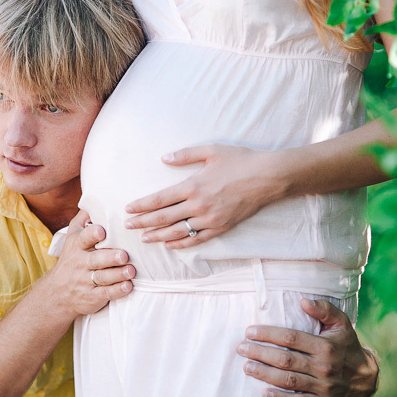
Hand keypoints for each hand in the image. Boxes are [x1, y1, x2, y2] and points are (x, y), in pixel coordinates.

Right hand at [49, 210, 134, 317]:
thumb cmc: (71, 260)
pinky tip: (128, 286)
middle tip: (124, 255)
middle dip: (110, 257)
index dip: (92, 235)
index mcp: (77, 246)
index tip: (102, 231)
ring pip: (103, 277)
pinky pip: (105, 294)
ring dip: (118, 274)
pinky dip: (117, 291)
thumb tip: (95, 195)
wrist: (57, 294)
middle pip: (96, 259)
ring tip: (131, 271)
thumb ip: (83, 219)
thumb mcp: (72, 238)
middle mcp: (80, 263)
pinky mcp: (92, 297)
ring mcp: (86, 281)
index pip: (84, 238)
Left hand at [124, 143, 285, 247]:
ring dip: (159, 235)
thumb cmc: (240, 160)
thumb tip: (163, 158)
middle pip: (165, 218)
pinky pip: (198, 239)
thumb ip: (185, 155)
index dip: (142, 206)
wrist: (268, 177)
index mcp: (193, 186)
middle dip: (144, 222)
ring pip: (179, 231)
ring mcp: (211, 219)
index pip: (160, 199)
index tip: (129, 209)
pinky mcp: (222, 227)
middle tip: (128, 225)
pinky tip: (170, 245)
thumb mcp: (211, 151)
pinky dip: (182, 243)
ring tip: (144, 238)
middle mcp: (199, 205)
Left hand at [237, 298, 378, 396]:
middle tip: (241, 349)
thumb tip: (304, 301)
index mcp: (326, 346)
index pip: (291, 338)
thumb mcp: (342, 324)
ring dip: (265, 374)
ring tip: (246, 367)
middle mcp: (324, 367)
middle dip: (260, 353)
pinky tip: (264, 394)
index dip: (268, 334)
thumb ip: (325, 310)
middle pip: (286, 359)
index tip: (250, 332)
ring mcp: (323, 387)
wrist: (366, 379)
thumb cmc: (347, 346)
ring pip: (289, 381)